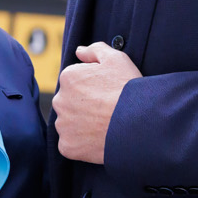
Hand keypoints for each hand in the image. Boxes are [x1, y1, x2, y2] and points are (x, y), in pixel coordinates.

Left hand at [52, 43, 140, 163]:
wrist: (138, 123)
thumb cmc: (128, 89)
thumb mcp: (117, 59)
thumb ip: (95, 50)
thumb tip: (79, 51)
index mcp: (68, 77)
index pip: (75, 82)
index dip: (93, 87)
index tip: (107, 93)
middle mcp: (60, 100)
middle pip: (69, 103)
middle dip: (83, 106)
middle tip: (106, 110)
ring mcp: (62, 125)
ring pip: (69, 124)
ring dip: (81, 125)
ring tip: (104, 125)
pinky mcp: (67, 146)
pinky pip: (71, 144)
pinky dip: (82, 144)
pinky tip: (99, 139)